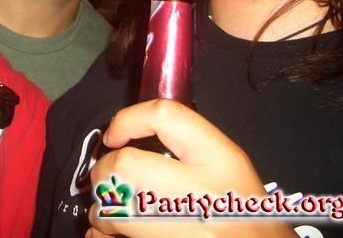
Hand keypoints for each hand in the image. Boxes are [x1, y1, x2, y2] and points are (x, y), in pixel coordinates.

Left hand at [87, 99, 293, 236]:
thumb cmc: (241, 208)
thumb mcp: (227, 162)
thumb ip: (183, 141)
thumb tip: (124, 136)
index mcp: (219, 159)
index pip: (165, 116)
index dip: (127, 119)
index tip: (114, 136)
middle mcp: (200, 194)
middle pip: (125, 165)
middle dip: (103, 171)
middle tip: (106, 177)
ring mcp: (182, 229)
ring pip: (112, 210)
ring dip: (101, 208)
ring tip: (113, 209)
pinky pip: (114, 237)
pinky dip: (104, 233)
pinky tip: (114, 233)